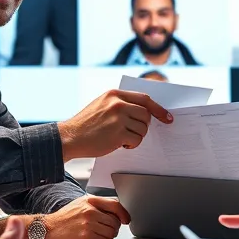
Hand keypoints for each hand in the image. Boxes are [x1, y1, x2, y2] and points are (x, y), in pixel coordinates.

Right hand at [31, 195, 130, 238]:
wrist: (47, 228)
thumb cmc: (64, 218)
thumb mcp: (80, 205)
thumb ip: (97, 206)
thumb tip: (116, 213)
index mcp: (90, 200)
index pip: (115, 205)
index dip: (124, 214)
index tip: (126, 220)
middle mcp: (90, 210)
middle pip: (115, 221)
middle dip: (113, 229)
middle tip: (105, 231)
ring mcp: (88, 222)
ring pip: (111, 233)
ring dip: (107, 237)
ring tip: (98, 236)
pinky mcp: (85, 235)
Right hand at [58, 90, 172, 159]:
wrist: (71, 137)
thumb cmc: (86, 124)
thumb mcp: (102, 104)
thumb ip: (121, 103)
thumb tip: (145, 110)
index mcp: (114, 94)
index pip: (144, 99)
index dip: (158, 109)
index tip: (167, 117)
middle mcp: (117, 103)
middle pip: (146, 114)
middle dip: (143, 126)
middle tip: (133, 132)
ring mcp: (118, 118)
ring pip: (143, 128)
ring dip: (136, 136)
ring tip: (122, 138)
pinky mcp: (118, 133)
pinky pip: (136, 139)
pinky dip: (131, 144)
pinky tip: (119, 144)